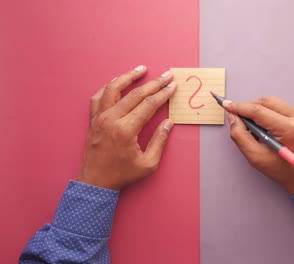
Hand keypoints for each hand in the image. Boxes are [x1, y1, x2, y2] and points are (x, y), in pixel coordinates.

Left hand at [77, 65, 175, 189]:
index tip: (173, 86)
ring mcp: (99, 118)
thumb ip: (159, 141)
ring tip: (142, 69)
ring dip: (129, 76)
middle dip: (154, 83)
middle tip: (167, 74)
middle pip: (135, 94)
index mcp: (126, 130)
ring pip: (114, 89)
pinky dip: (109, 87)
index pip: (148, 105)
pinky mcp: (92, 120)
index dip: (163, 94)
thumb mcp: (147, 164)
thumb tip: (168, 122)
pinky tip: (117, 82)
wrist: (95, 183)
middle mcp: (111, 119)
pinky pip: (99, 96)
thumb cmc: (122, 175)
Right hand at [222, 96, 293, 194]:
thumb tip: (232, 117)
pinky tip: (264, 125)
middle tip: (236, 116)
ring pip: (273, 102)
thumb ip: (240, 136)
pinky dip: (268, 112)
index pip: (258, 111)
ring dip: (258, 109)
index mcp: (289, 129)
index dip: (239, 107)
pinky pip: (281, 107)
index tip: (226, 104)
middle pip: (266, 101)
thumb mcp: (256, 157)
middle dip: (248, 106)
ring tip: (250, 124)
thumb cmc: (282, 171)